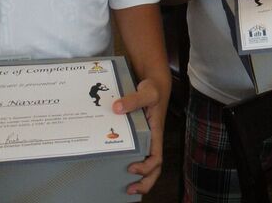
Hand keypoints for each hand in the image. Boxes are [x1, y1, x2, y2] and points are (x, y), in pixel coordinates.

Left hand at [112, 79, 162, 194]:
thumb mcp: (147, 92)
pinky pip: (134, 150)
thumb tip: (117, 108)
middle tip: (130, 190)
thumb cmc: (154, 88)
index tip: (131, 168)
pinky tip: (115, 162)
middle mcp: (151, 138)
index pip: (156, 158)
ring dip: (138, 176)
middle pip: (154, 168)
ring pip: (145, 162)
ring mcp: (144, 136)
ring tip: (123, 186)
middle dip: (145, 182)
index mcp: (156, 133)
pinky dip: (127, 160)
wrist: (153, 80)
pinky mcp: (136, 132)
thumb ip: (134, 99)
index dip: (146, 167)